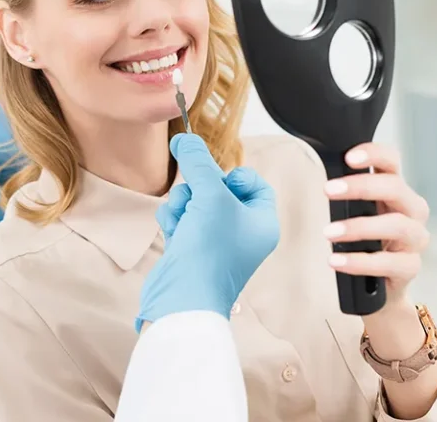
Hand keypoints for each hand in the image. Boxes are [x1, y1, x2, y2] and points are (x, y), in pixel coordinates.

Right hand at [135, 133, 279, 332]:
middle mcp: (242, 233)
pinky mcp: (191, 250)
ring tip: (182, 218)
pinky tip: (174, 232)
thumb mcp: (210, 196)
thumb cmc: (210, 250)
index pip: (252, 183)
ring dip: (183, 203)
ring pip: (196, 202)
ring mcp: (216, 243)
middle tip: (195, 198)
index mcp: (262, 222)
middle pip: (218, 189)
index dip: (232, 176)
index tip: (216, 181)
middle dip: (199, 189)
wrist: (183, 299)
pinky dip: (174, 220)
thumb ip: (198, 162)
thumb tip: (184, 138)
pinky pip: (182, 219)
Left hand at [323, 142, 430, 309]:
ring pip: (397, 226)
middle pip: (395, 188)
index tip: (348, 157)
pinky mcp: (410, 267)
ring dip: (359, 227)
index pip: (391, 162)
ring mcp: (414, 239)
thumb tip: (314, 175)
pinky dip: (360, 262)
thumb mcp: (353, 213)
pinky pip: (390, 263)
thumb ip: (343, 194)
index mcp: (394, 191)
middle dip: (361, 186)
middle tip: (328, 190)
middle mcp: (411, 210)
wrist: (375, 286)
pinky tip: (336, 261)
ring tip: (328, 233)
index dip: (374, 154)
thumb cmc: (363, 241)